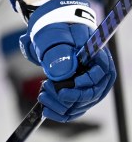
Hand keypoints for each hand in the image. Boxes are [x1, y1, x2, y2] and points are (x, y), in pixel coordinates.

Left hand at [19, 0, 115, 121]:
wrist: (55, 30)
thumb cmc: (61, 30)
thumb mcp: (62, 34)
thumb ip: (62, 50)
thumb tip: (62, 71)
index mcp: (100, 59)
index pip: (98, 77)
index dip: (84, 84)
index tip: (68, 86)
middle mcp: (99, 77)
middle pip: (89, 95)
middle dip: (68, 96)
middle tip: (47, 88)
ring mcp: (90, 87)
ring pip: (80, 104)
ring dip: (60, 104)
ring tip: (42, 94)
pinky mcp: (79, 95)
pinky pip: (73, 110)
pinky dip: (59, 112)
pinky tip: (46, 109)